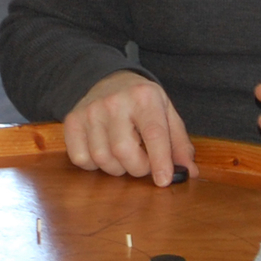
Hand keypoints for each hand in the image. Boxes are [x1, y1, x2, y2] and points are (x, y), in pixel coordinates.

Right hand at [63, 71, 197, 186]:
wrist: (108, 80)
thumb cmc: (141, 102)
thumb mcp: (166, 113)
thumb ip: (179, 143)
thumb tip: (188, 172)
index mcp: (144, 97)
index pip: (154, 134)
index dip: (160, 161)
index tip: (163, 180)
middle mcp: (115, 102)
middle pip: (123, 151)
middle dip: (137, 168)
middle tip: (143, 164)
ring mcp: (90, 111)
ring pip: (102, 159)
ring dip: (116, 168)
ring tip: (123, 156)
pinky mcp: (72, 121)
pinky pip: (81, 159)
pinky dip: (94, 165)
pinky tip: (103, 152)